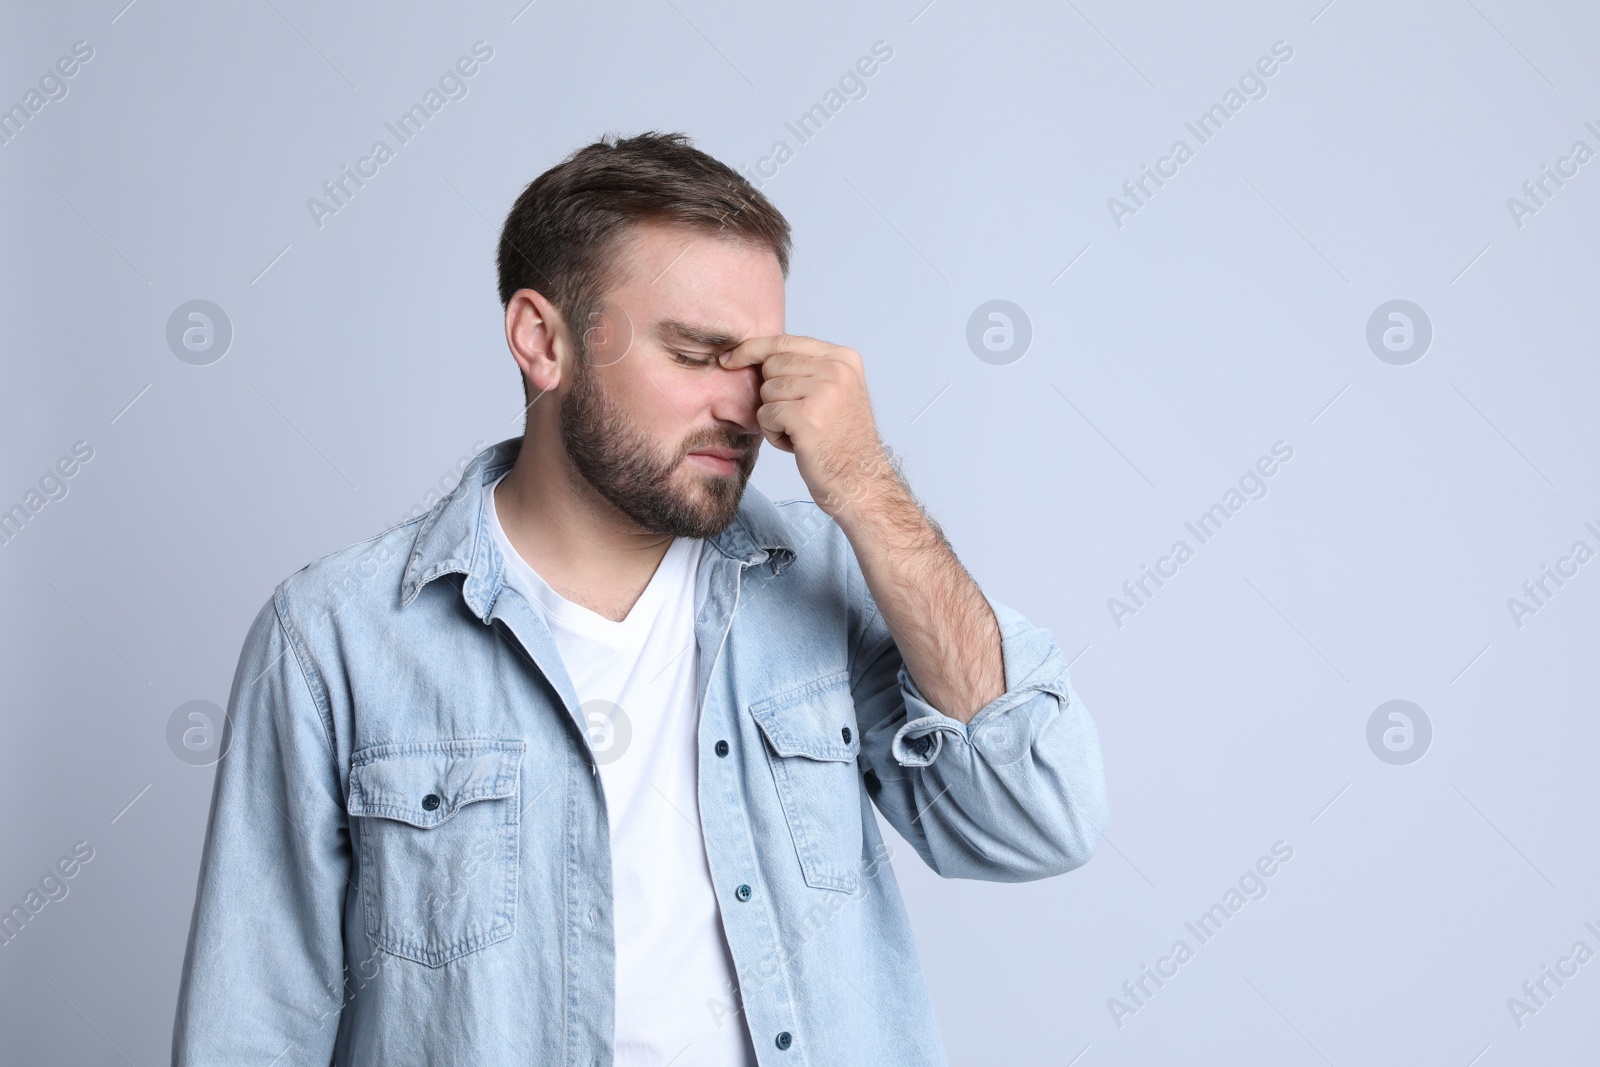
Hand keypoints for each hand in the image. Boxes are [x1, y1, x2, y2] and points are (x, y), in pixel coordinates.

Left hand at [721, 334, 896, 516]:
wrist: (860, 482)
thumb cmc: (842, 443)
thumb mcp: (836, 392)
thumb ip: (808, 369)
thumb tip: (758, 356)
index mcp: (843, 358)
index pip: (785, 341)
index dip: (752, 349)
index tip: (729, 358)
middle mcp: (836, 369)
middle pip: (771, 365)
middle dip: (773, 394)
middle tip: (798, 419)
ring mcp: (823, 391)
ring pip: (766, 391)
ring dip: (774, 417)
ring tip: (802, 433)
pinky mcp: (807, 415)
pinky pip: (765, 414)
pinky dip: (774, 433)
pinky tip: (798, 444)